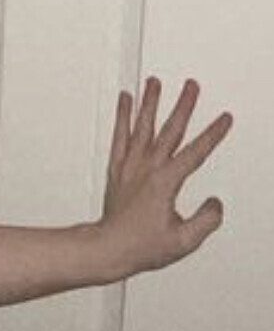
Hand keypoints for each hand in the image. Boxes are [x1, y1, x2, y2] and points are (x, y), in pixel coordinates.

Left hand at [100, 76, 231, 278]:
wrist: (106, 248)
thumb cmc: (140, 246)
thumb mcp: (184, 241)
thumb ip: (206, 219)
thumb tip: (215, 203)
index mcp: (165, 183)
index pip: (195, 152)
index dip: (212, 133)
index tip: (224, 118)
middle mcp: (146, 170)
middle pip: (170, 130)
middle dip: (183, 105)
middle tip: (191, 85)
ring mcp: (130, 167)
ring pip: (142, 127)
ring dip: (150, 103)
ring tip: (154, 82)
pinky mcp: (117, 170)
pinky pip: (119, 136)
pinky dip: (122, 116)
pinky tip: (125, 101)